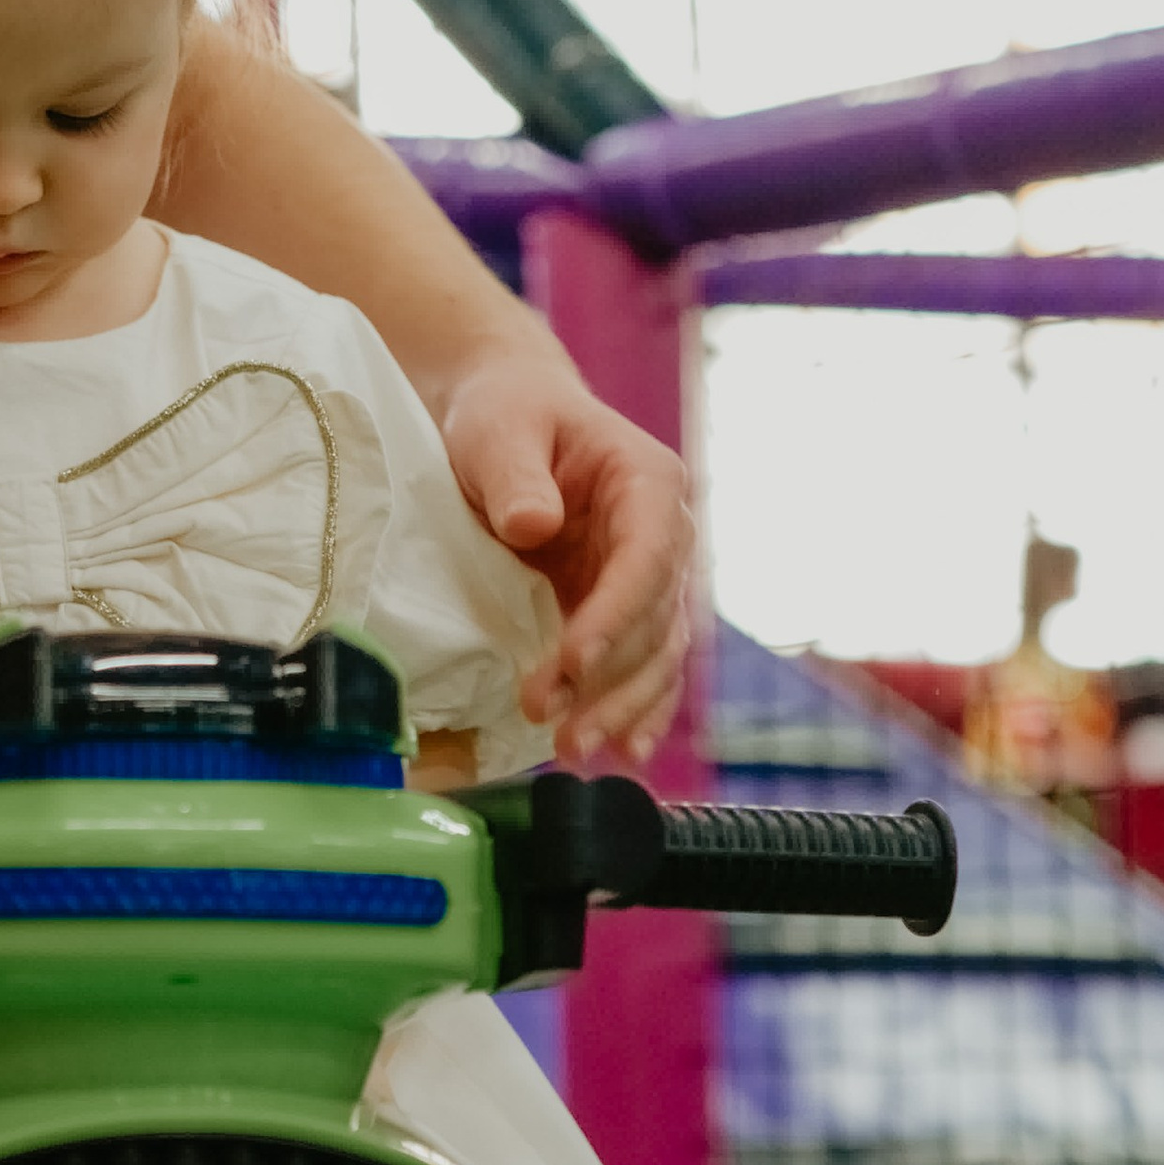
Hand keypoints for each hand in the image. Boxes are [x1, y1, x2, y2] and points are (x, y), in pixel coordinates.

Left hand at [440, 361, 694, 765]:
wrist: (507, 414)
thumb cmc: (506, 413)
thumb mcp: (499, 430)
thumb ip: (516, 477)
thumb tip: (535, 526)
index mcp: (648, 483)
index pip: (647, 557)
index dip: (615, 615)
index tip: (573, 661)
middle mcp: (664, 534)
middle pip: (656, 620)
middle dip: (611, 680)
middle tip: (560, 727)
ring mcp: (647, 576)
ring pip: (655, 655)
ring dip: (620, 707)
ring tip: (575, 748)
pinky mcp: (620, 607)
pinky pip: (641, 665)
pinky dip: (633, 708)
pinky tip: (620, 751)